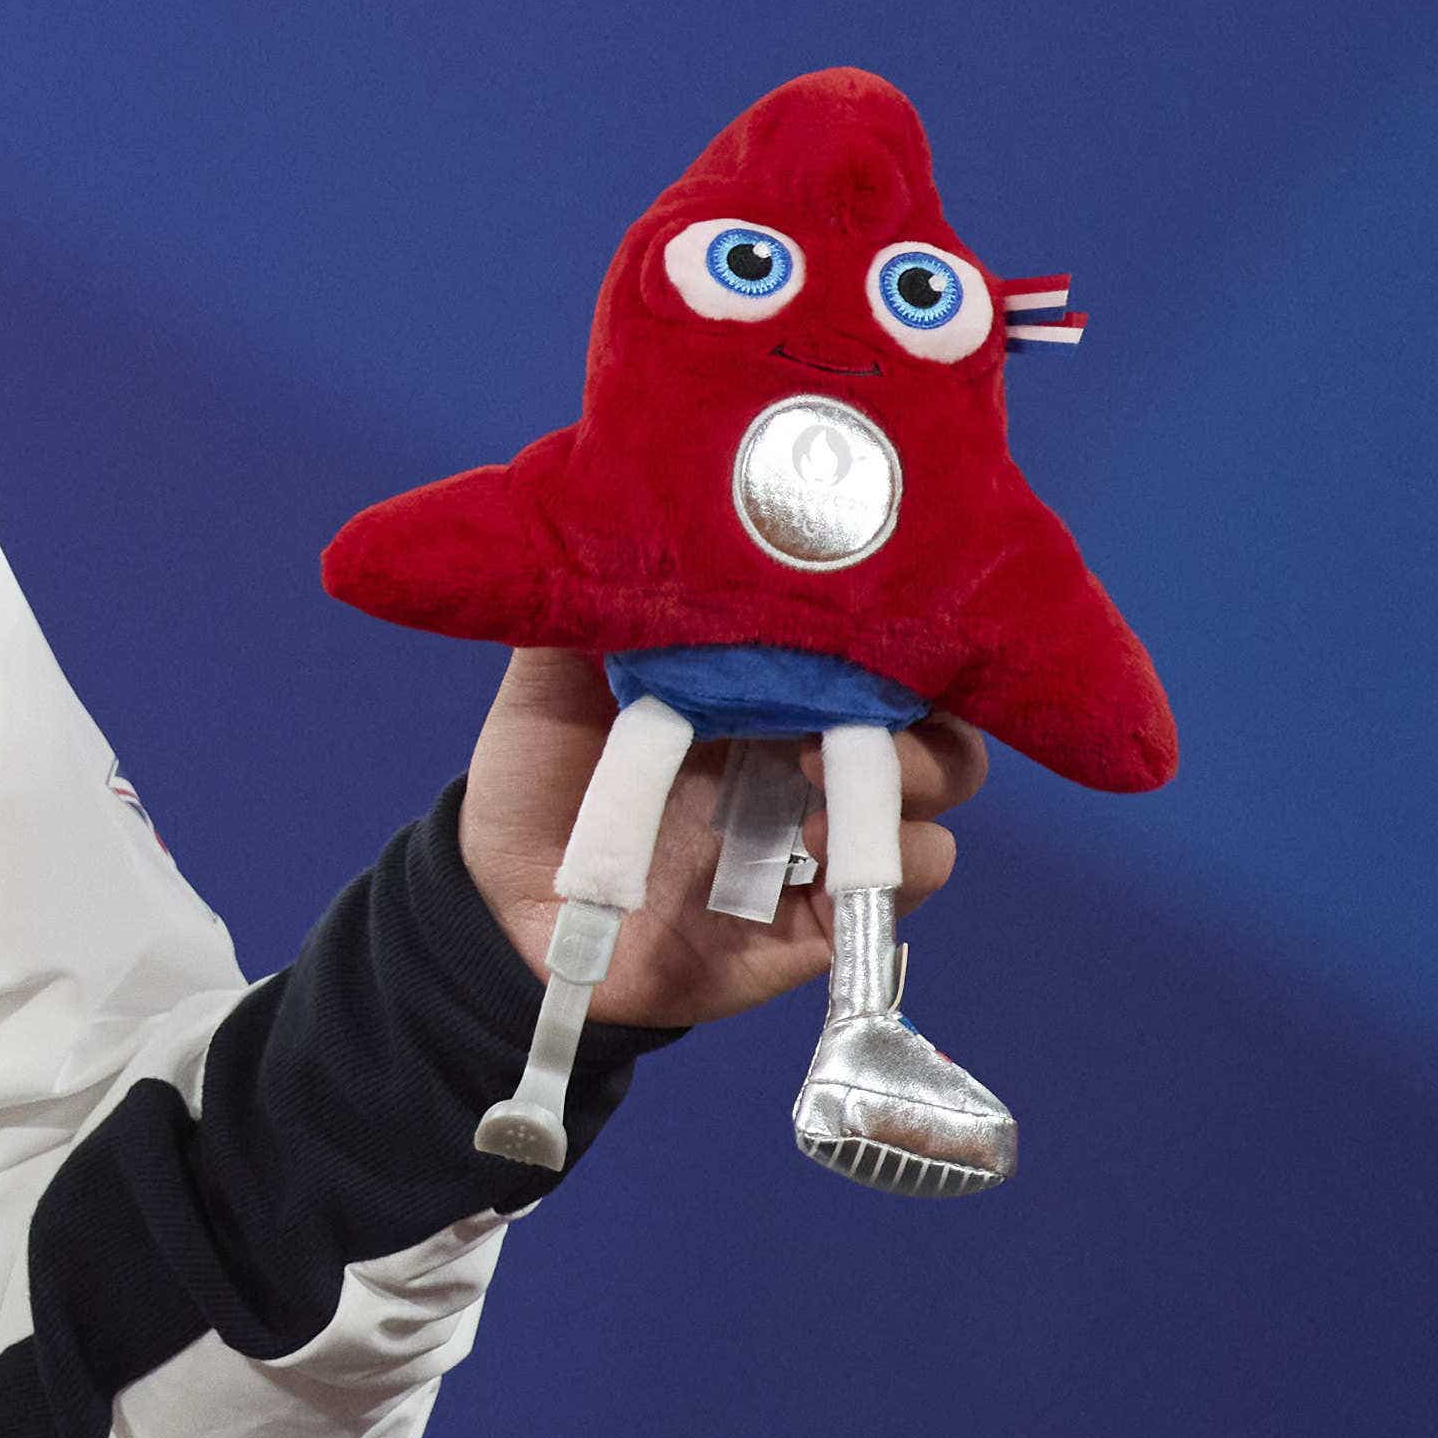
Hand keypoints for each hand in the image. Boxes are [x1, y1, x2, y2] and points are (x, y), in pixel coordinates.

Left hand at [458, 647, 987, 1027]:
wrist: (499, 894)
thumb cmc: (540, 773)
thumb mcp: (556, 673)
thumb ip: (606, 607)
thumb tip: (645, 513)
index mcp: (771, 694)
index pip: (882, 659)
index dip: (905, 637)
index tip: (884, 613)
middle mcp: (811, 764)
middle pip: (938, 733)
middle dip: (931, 718)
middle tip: (866, 712)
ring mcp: (817, 845)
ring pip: (930, 813)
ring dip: (912, 787)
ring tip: (820, 774)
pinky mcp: (808, 924)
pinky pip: (888, 901)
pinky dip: (885, 870)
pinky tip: (815, 847)